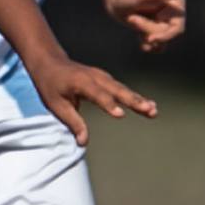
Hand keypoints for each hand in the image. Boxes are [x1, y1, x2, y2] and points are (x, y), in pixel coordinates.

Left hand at [28, 51, 157, 145]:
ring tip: (153, 110)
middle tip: (149, 110)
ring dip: (138, 100)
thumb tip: (84, 142)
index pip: (96, 94)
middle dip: (133, 101)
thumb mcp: (56, 105)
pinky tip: (149, 106)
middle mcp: (95, 77)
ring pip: (123, 89)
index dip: (108, 104)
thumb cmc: (51, 85)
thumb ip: (72, 122)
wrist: (51, 62)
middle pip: (116, 90)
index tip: (120, 114)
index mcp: (80, 82)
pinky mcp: (106, 79)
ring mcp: (102, 76)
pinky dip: (135, 97)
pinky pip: (122, 89)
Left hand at [105, 0, 186, 52]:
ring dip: (145, 35)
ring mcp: (166, 23)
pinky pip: (157, 46)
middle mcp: (174, 14)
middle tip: (131, 18)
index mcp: (177, 4)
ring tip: (132, 19)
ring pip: (161, 42)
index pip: (177, 28)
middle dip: (147, 29)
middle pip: (166, 35)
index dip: (165, 36)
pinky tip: (138, 36)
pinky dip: (146, 44)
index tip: (150, 38)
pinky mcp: (157, 30)